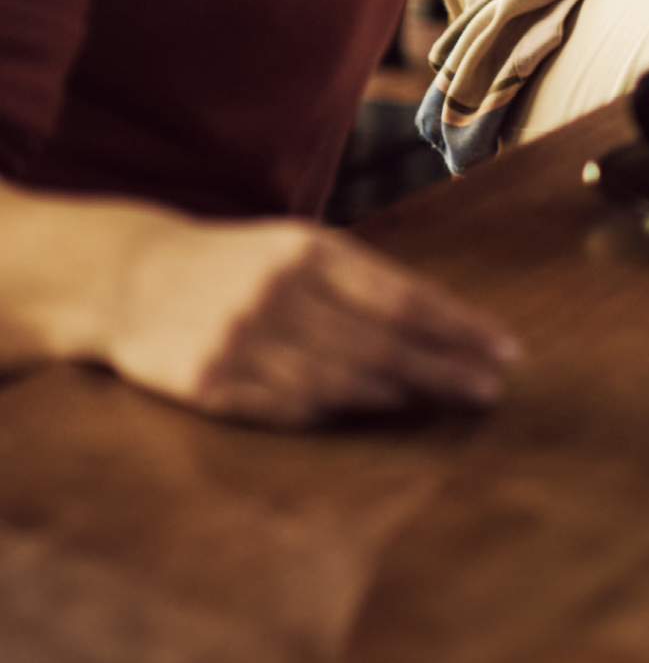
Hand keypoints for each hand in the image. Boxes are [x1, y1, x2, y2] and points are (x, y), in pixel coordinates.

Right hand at [101, 216, 518, 429]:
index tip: (506, 351)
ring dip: (399, 395)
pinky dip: (333, 411)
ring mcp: (240, 340)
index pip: (405, 299)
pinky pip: (287, 407)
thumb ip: (367, 280)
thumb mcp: (301, 249)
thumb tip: (451, 322)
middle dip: (444, 369)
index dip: (461, 329)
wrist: (128, 278)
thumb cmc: (239, 264)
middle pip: (382, 345)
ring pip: (340, 381)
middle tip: (490, 389)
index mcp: (308, 253)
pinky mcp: (207, 382)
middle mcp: (277, 294)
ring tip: (442, 401)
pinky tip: (370, 414)